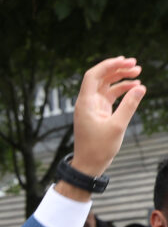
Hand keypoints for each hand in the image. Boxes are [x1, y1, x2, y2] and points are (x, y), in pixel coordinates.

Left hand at [68, 56, 145, 180]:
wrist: (89, 165)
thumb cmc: (99, 148)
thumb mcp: (117, 126)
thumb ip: (129, 105)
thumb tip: (141, 87)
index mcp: (85, 103)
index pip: (93, 76)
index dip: (108, 65)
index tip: (125, 61)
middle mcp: (86, 102)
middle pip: (100, 78)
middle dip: (117, 69)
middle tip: (136, 64)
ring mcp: (92, 107)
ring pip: (106, 86)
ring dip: (121, 78)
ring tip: (138, 73)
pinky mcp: (98, 112)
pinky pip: (110, 96)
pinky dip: (121, 90)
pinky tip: (135, 87)